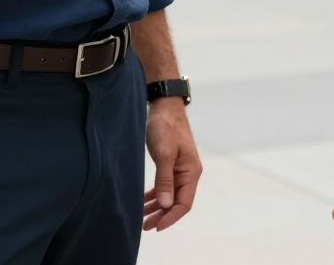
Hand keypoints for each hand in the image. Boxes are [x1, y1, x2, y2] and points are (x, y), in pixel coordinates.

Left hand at [143, 100, 201, 231]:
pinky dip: (155, 194)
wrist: (164, 106)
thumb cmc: (166, 127)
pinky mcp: (171, 163)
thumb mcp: (164, 153)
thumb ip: (165, 179)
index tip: (155, 227)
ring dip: (157, 206)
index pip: (183, 203)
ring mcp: (180, 168)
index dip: (170, 217)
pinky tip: (144, 200)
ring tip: (142, 217)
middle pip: (177, 202)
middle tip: (144, 225)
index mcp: (191, 172)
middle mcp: (188, 173)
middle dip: (161, 215)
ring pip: (170, 195)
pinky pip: (165, 185)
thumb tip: (165, 205)